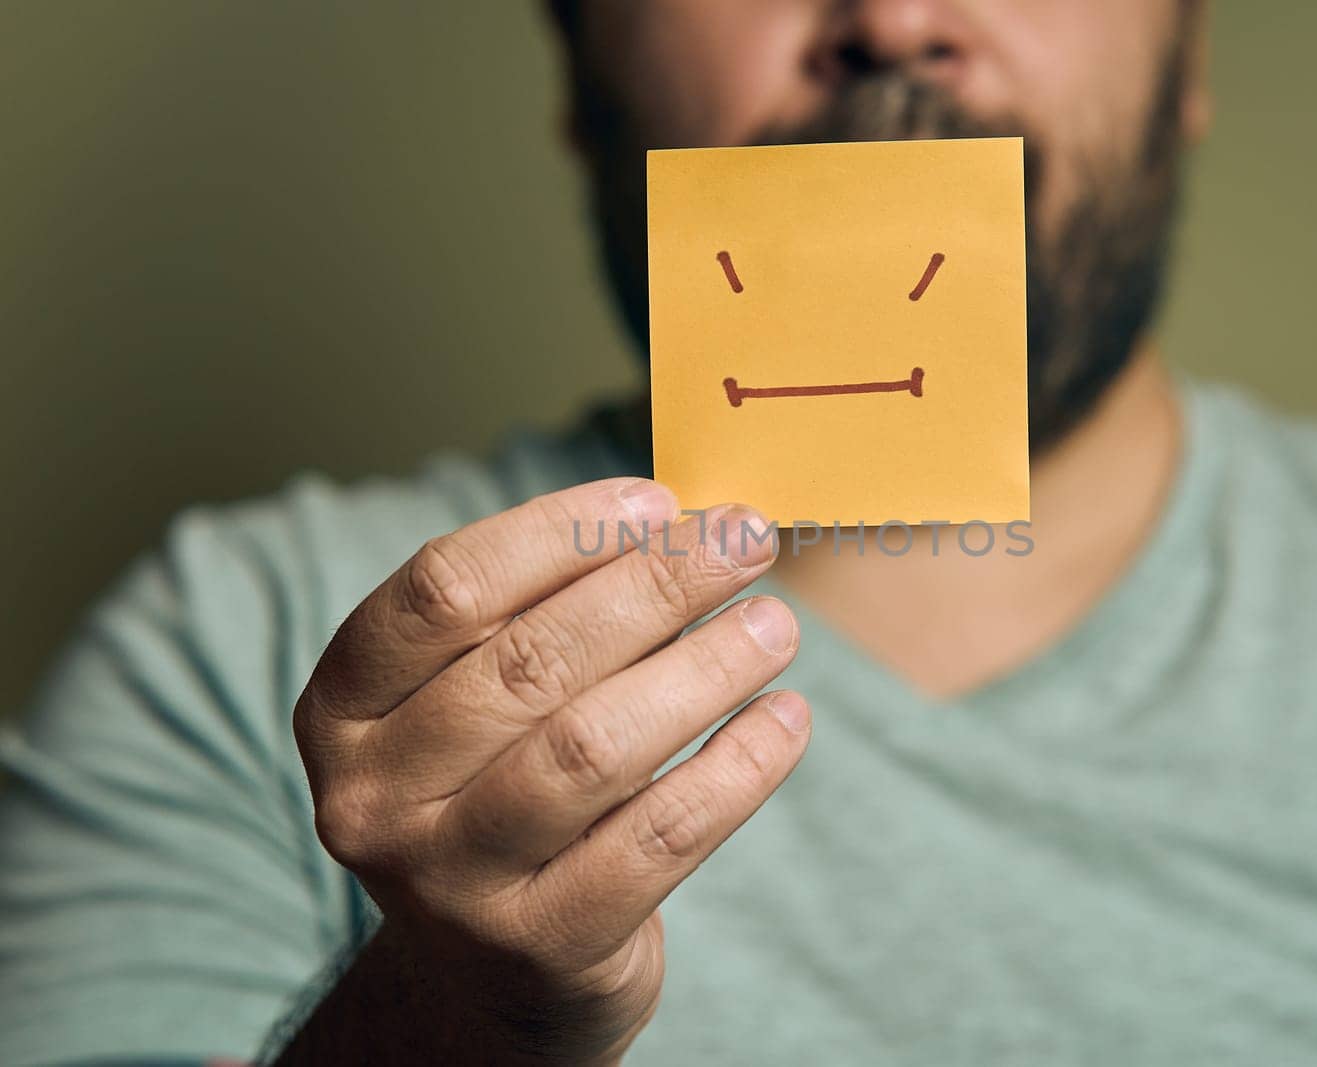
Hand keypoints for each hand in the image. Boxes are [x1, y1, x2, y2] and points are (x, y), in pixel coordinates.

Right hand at [283, 478, 806, 1064]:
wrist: (488, 979)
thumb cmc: (499, 796)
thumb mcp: (484, 709)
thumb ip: (549, 620)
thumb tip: (683, 525)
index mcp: (343, 710)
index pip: (443, 589)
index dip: (554, 532)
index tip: (655, 500)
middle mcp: (375, 797)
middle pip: (529, 661)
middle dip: (656, 584)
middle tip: (746, 540)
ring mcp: (450, 882)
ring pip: (594, 747)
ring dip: (704, 669)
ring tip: (776, 625)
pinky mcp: (540, 945)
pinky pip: (658, 837)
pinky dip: (735, 768)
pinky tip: (785, 719)